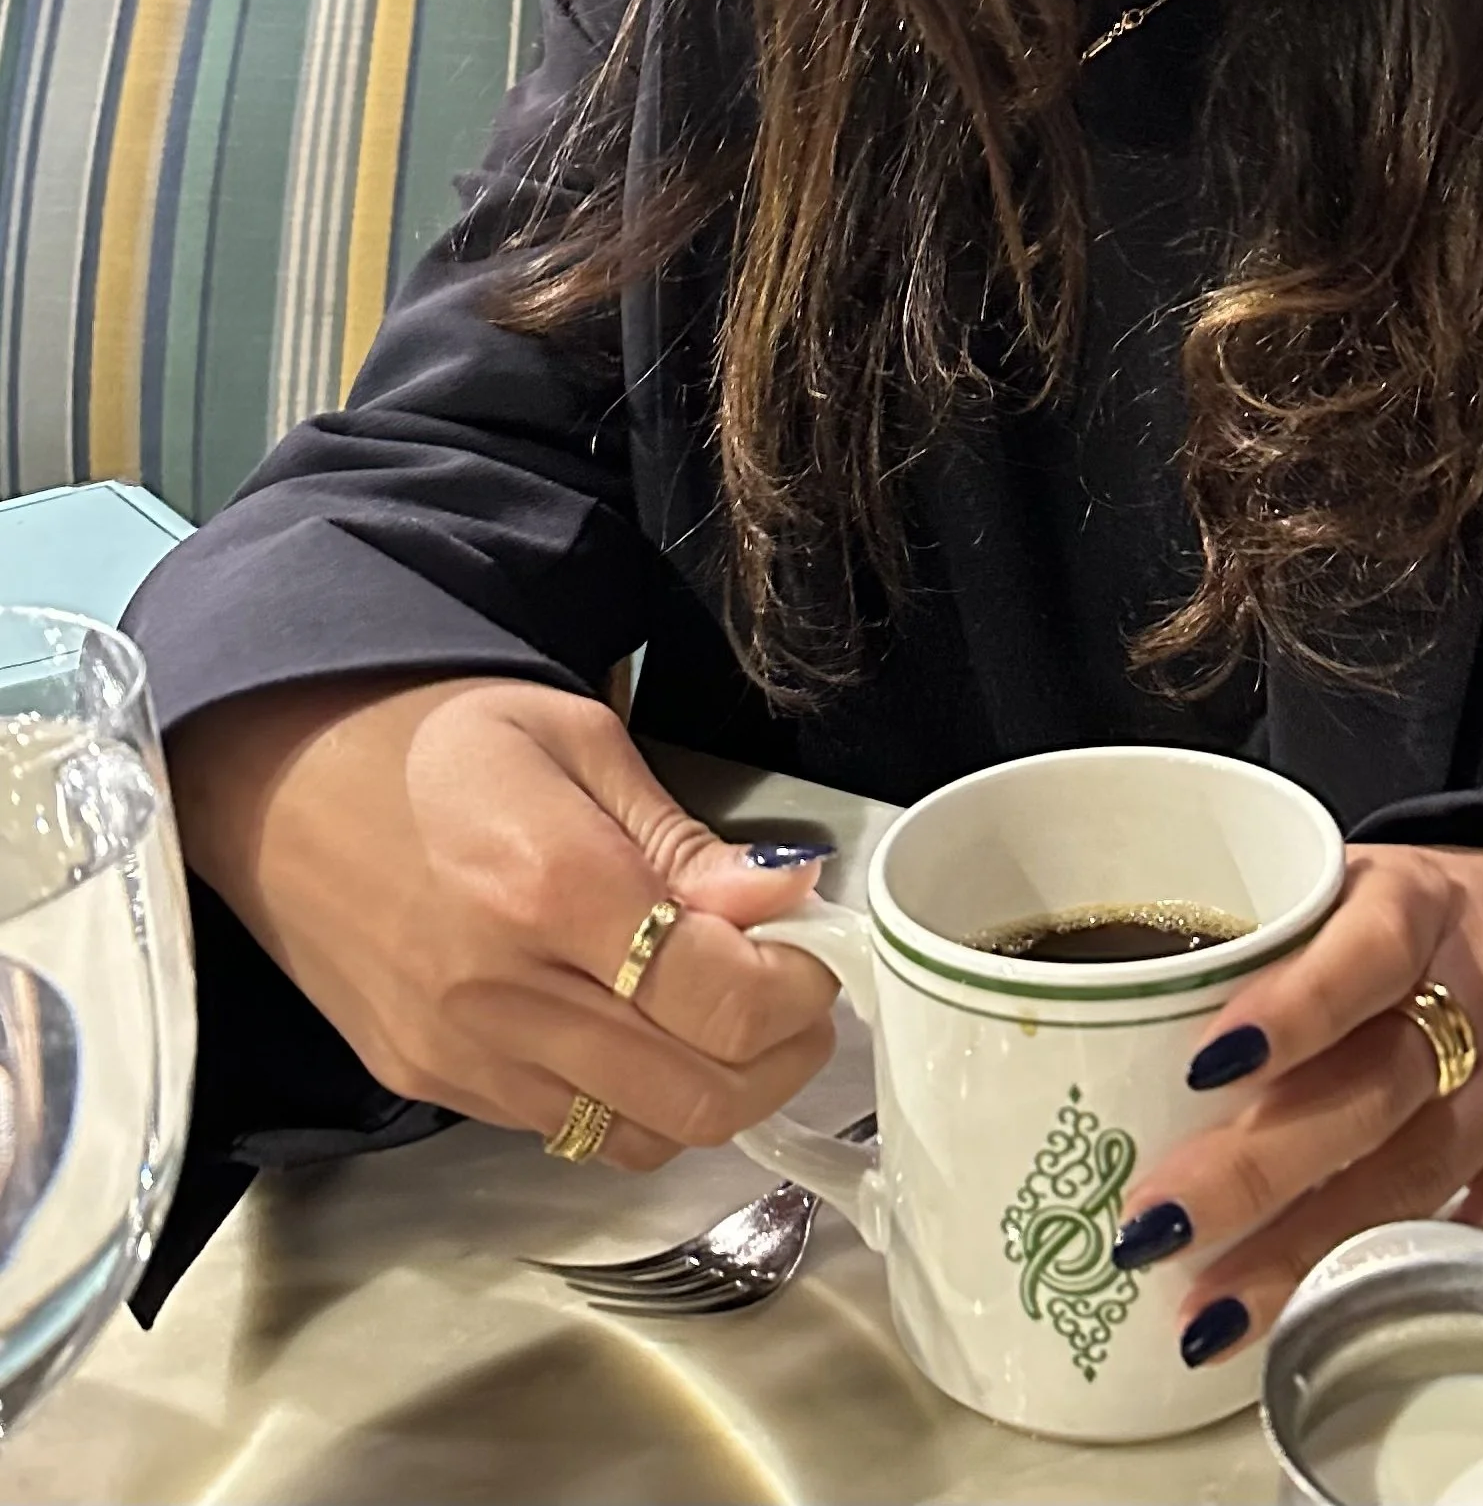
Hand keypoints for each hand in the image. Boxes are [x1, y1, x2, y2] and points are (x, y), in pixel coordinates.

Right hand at [170, 672, 843, 1171]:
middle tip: (798, 1002)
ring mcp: (460, 1054)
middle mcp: (504, 992)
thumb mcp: (577, 741)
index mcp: (550, 887)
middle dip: (778, 1059)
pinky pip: (567, 1131)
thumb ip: (683, 838)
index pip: (719, 999)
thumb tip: (785, 898)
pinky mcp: (427, 1084)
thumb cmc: (438, 735)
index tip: (815, 953)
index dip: (797, 991)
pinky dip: (631, 1102)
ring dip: (714, 1095)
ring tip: (728, 1024)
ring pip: (638, 1137)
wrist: (279, 779)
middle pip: (695, 1095)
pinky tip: (641, 1034)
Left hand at [1109, 840, 1482, 1372]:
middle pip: (1376, 1091)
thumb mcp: (1362, 889)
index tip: (1200, 1069)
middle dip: (1257, 1170)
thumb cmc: (1434, 919)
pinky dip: (1395, 1284)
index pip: (1365, 953)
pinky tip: (1314, 1321)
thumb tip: (1131, 1029)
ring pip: (1417, 1181)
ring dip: (1302, 1255)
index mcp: (1424, 904)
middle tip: (1155, 1229)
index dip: (1290, 1010)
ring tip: (1205, 1311)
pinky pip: (1482, 1239)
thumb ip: (1276, 945)